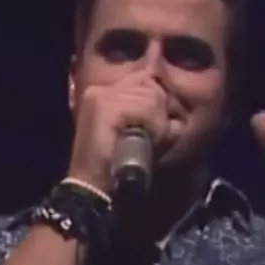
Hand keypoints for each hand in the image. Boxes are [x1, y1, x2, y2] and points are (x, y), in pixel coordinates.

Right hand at [67, 73, 169, 196]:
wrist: (92, 186)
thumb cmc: (116, 166)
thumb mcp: (135, 133)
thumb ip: (148, 113)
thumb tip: (173, 100)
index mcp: (103, 94)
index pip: (142, 77)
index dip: (157, 101)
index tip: (157, 127)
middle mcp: (100, 90)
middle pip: (149, 83)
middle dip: (160, 112)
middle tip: (155, 138)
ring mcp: (101, 96)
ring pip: (151, 95)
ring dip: (159, 123)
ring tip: (149, 142)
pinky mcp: (105, 107)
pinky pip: (145, 108)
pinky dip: (154, 126)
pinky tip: (148, 141)